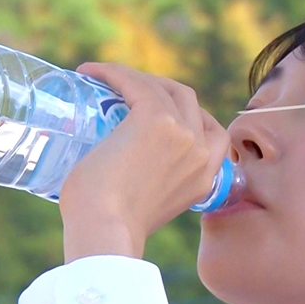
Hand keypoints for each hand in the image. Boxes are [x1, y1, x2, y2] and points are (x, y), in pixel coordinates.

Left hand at [59, 62, 229, 262]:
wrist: (105, 232)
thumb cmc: (110, 228)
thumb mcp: (147, 209)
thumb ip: (149, 191)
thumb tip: (120, 177)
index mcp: (206, 179)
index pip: (213, 133)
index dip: (190, 114)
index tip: (162, 112)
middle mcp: (201, 152)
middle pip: (188, 100)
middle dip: (160, 89)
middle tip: (125, 94)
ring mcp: (182, 133)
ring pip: (162, 87)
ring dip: (133, 77)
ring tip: (102, 80)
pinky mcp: (154, 119)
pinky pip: (135, 82)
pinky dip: (112, 72)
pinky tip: (91, 72)